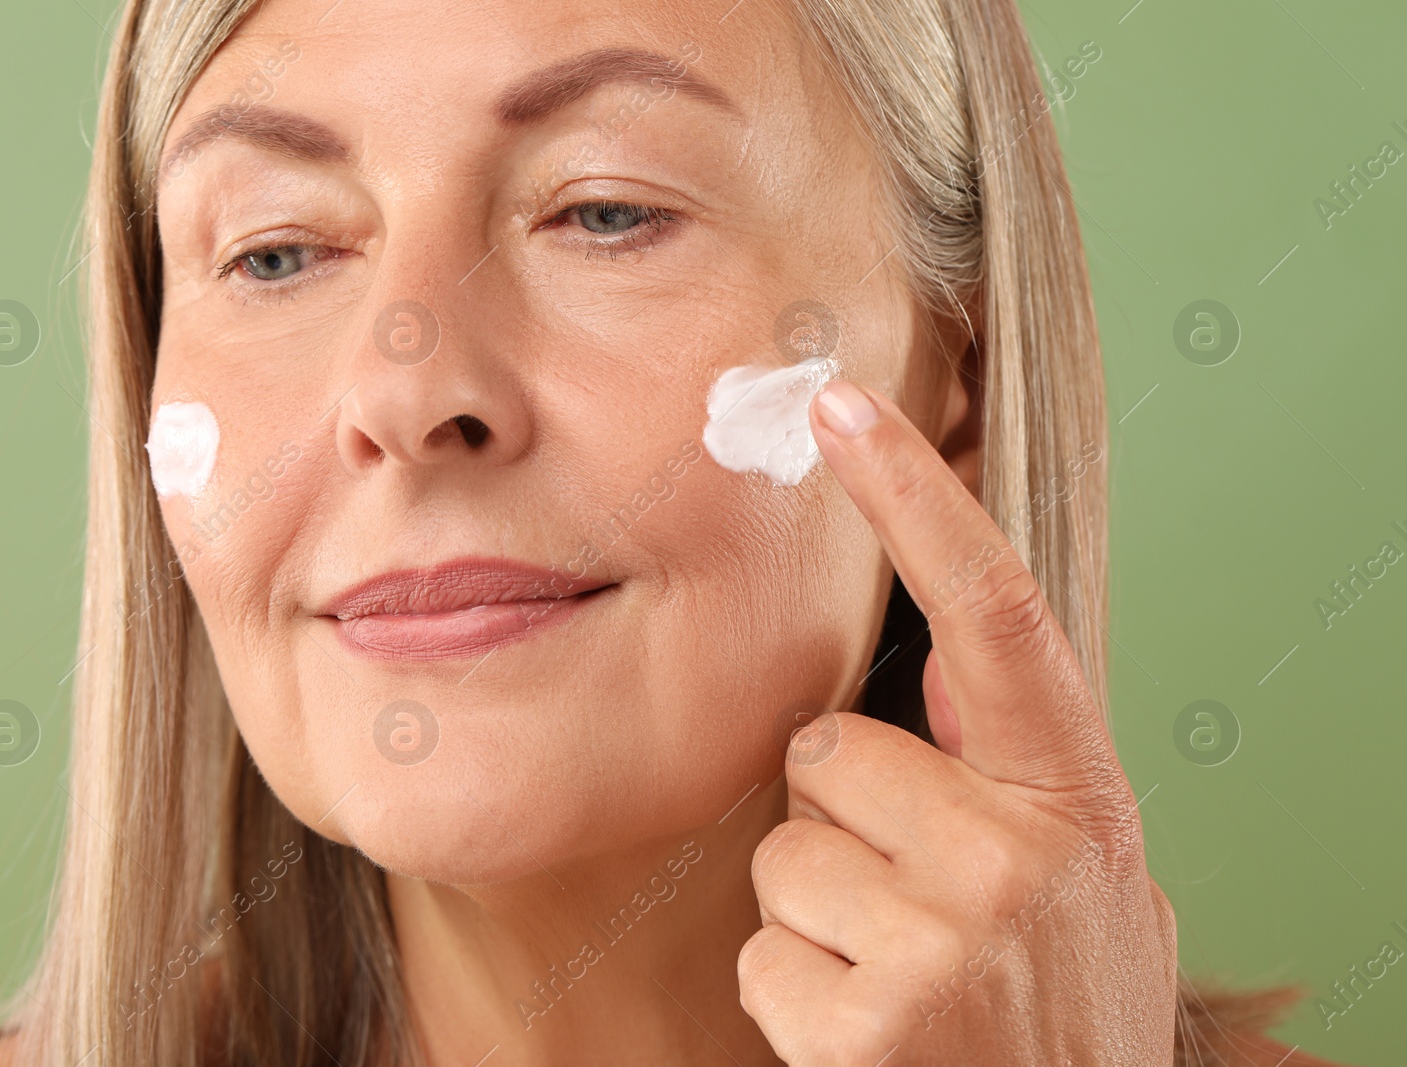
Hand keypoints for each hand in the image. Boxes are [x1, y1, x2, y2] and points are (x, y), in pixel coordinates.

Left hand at [737, 380, 1176, 1065]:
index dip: (916, 499)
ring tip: (898, 974)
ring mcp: (943, 943)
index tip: (842, 404)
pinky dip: (792, 992)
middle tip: (910, 901)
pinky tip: (868, 1030)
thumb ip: (1016, 770)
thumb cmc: (1058, 1010)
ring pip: (781, 853)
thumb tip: (937, 664)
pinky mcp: (867, 1027)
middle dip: (842, 816)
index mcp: (1071, 799)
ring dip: (817, 912)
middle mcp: (1015, 857)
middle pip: (823, 750)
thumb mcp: (1084, 878)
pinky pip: (759, 951)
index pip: (991, 615)